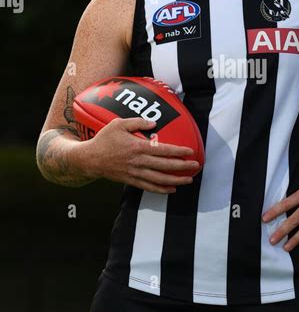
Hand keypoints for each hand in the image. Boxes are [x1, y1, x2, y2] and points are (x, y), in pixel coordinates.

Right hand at [78, 117, 200, 193]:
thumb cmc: (104, 139)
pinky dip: (162, 189)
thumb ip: (137, 122)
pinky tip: (172, 189)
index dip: (178, 151)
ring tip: (188, 179)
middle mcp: (138, 161)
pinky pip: (149, 187)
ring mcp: (135, 173)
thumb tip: (153, 123)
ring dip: (176, 180)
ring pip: (159, 179)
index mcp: (137, 147)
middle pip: (165, 166)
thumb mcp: (119, 124)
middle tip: (196, 166)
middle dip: (182, 166)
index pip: (163, 150)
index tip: (190, 152)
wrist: (90, 159)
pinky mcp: (131, 180)